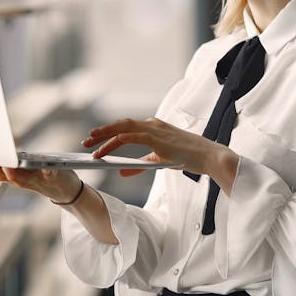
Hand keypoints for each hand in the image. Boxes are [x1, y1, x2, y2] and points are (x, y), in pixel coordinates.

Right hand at [0, 157, 82, 203]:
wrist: (63, 189)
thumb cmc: (38, 172)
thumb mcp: (19, 165)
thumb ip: (5, 157)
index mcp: (8, 174)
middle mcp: (18, 180)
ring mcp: (34, 180)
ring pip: (20, 179)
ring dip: (12, 173)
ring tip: (6, 165)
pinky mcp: (51, 177)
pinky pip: (48, 174)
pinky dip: (46, 170)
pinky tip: (45, 166)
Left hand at [83, 118, 238, 191]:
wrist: (209, 156)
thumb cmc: (190, 157)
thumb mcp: (161, 160)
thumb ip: (141, 164)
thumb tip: (123, 171)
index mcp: (155, 127)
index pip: (127, 126)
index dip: (109, 131)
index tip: (95, 139)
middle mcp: (153, 124)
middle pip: (121, 124)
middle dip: (102, 131)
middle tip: (86, 140)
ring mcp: (155, 130)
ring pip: (122, 128)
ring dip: (104, 135)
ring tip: (90, 144)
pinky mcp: (157, 138)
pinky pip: (130, 138)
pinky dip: (114, 142)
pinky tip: (104, 151)